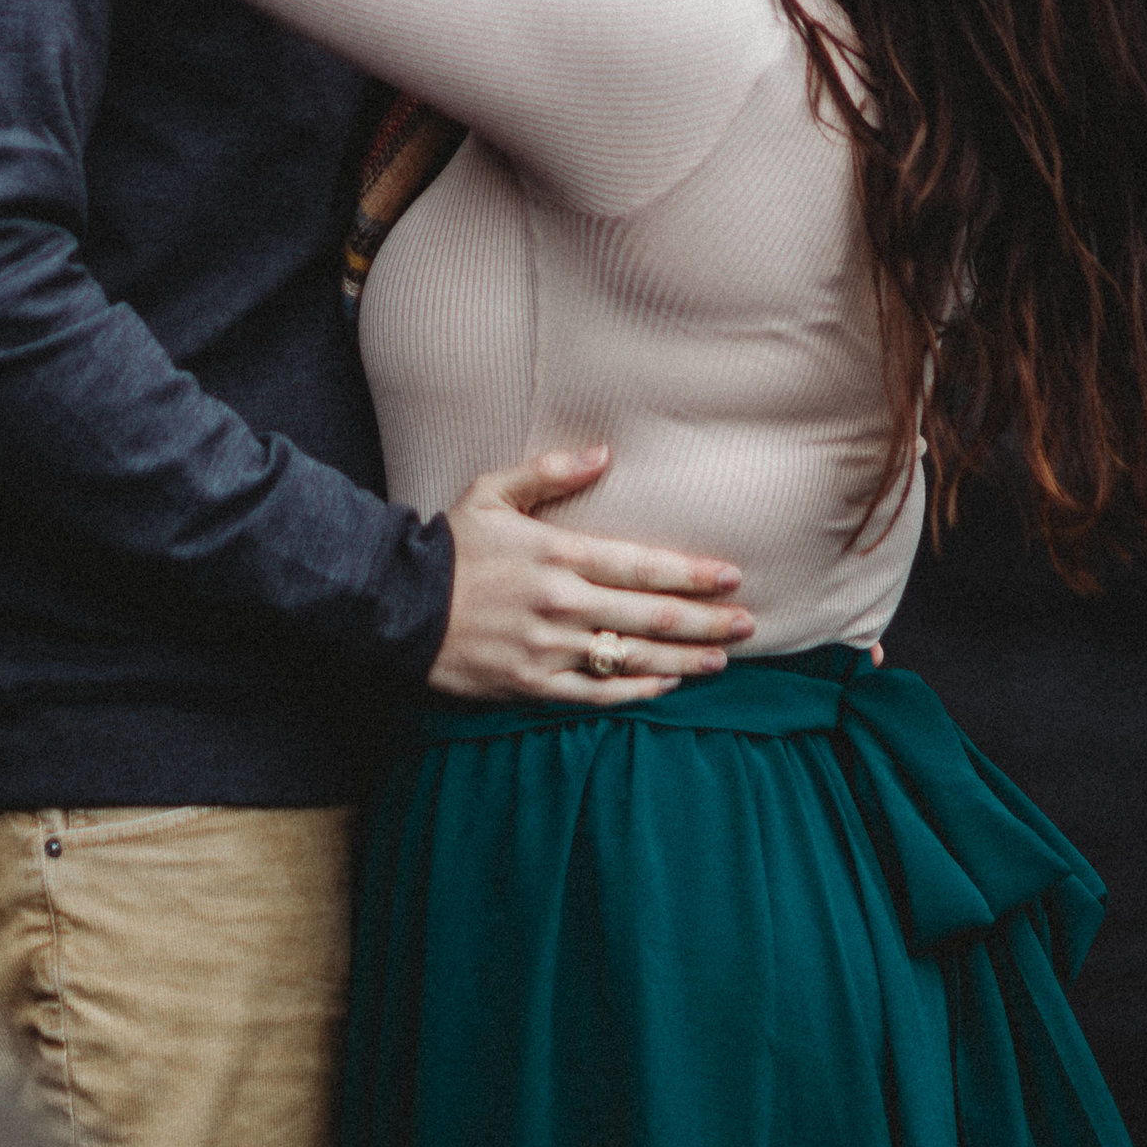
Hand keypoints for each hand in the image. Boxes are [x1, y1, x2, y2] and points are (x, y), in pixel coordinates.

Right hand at [429, 447, 753, 703]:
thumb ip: (551, 471)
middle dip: (704, 619)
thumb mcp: (494, 491)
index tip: (731, 575)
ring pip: (631, 658)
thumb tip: (604, 454)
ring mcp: (548, 648)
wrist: (399, 605)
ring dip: (683, 658)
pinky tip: (666, 684)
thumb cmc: (451, 543)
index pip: (641, 565)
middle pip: (649, 615)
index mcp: (557, 554)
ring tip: (722, 657)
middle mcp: (561, 603)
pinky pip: (596, 693)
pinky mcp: (532, 684)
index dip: (691, 573)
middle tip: (747, 620)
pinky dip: (636, 690)